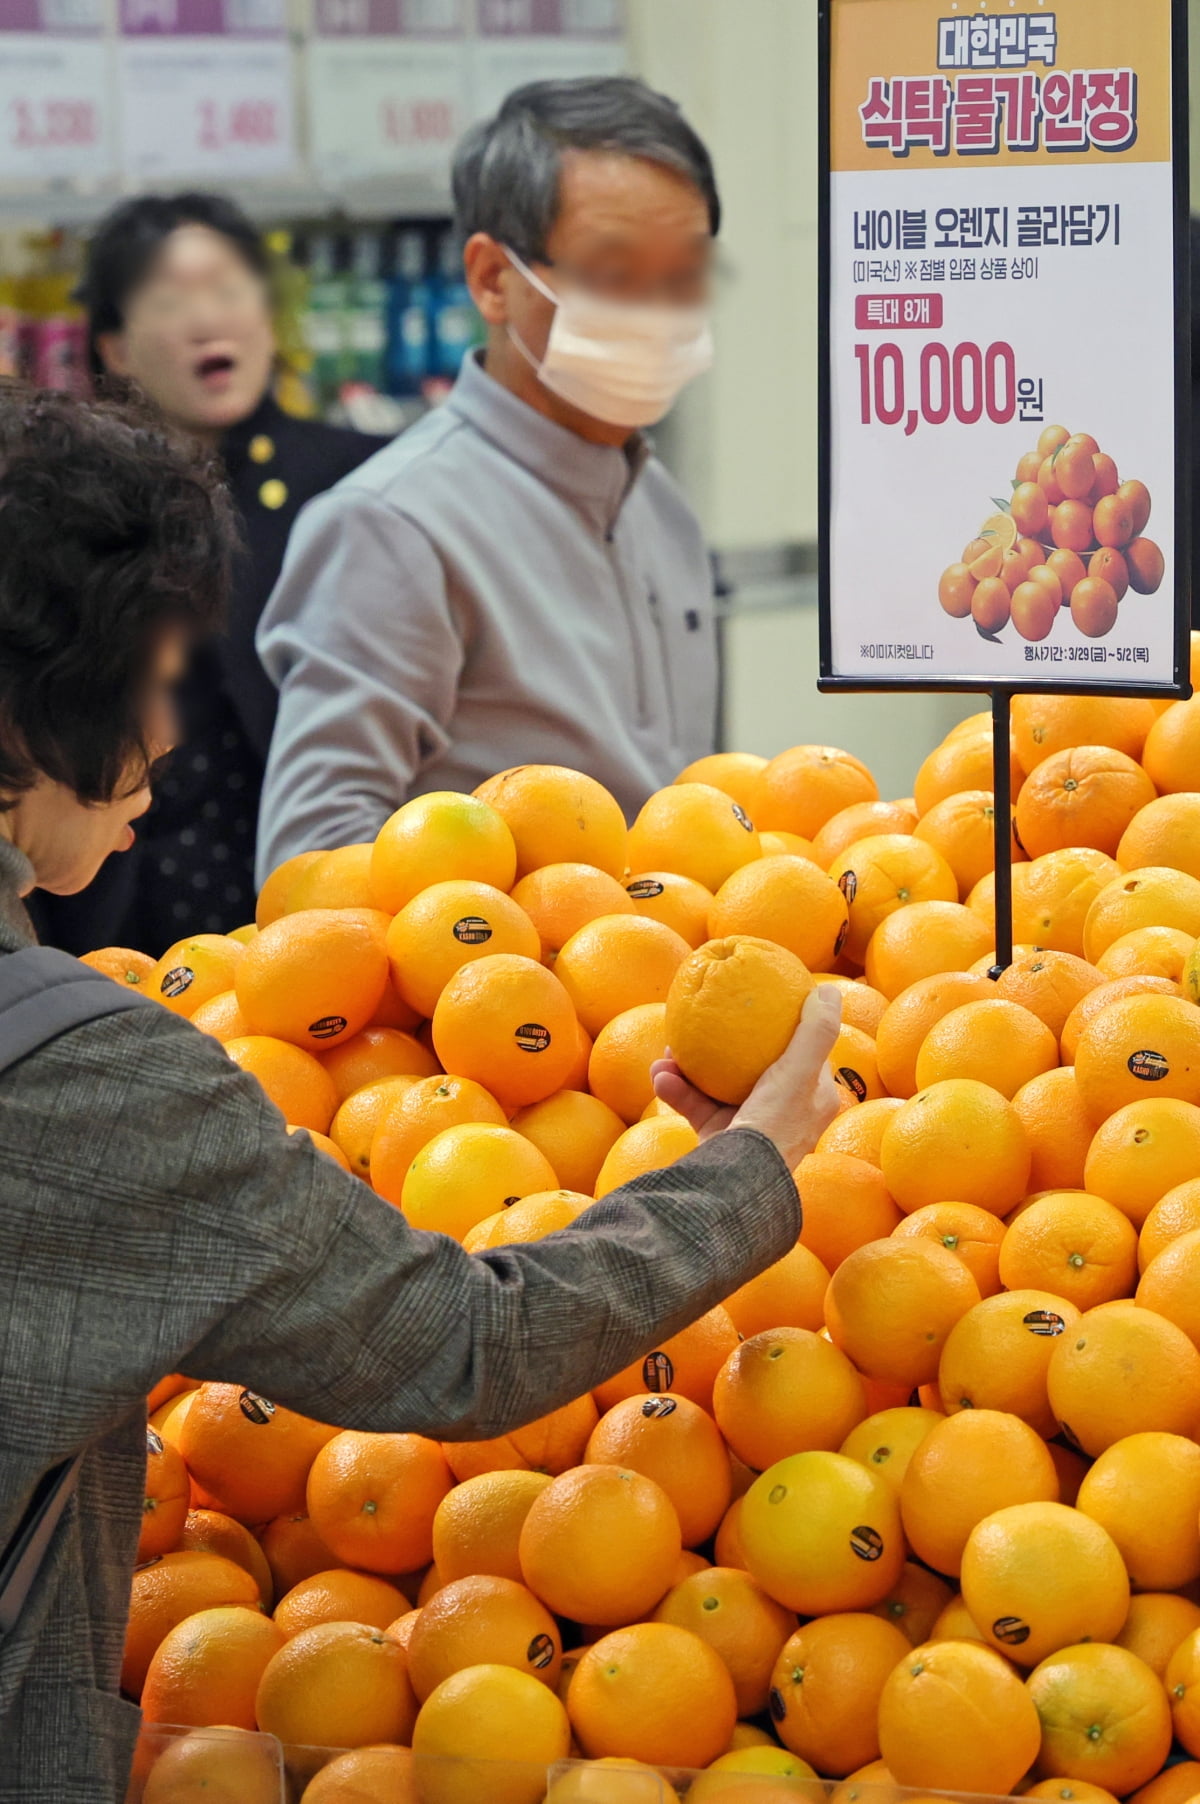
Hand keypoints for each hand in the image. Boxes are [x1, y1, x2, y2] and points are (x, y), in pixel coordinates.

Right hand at [652, 984, 843, 1169]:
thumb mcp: (800, 1071)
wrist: (738, 1183)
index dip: (783, 1026)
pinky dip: (677, 1090)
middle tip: (701, 1024)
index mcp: (812, 1101)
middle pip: (753, 1065)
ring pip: (717, 1084)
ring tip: (667, 1050)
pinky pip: (696, 1106)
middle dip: (722, 1043)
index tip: (757, 1005)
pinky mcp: (719, 1139)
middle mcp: (783, 1113)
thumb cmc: (776, 1123)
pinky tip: (658, 1074)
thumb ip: (816, 1031)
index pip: (804, 1054)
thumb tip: (827, 990)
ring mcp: (749, 1127)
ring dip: (688, 1066)